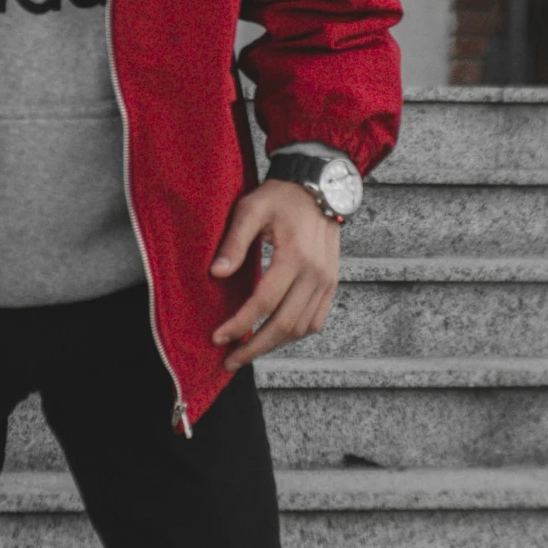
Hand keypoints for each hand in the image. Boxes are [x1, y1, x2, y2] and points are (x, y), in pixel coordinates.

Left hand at [210, 179, 341, 371]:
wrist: (320, 186)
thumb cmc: (281, 196)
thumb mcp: (251, 209)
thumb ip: (234, 242)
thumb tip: (216, 274)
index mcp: (295, 256)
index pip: (264, 302)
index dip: (239, 324)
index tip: (218, 337)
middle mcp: (316, 273)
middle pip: (284, 324)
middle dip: (254, 347)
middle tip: (230, 360)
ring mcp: (327, 280)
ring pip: (301, 327)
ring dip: (274, 345)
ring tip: (247, 352)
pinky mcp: (332, 283)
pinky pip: (316, 321)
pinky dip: (294, 334)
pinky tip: (273, 338)